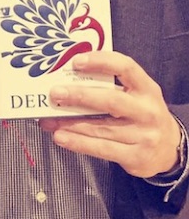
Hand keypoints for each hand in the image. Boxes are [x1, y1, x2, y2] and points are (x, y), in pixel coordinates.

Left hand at [39, 51, 180, 177]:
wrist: (169, 149)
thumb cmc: (141, 114)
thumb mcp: (134, 95)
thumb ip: (108, 86)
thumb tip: (65, 81)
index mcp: (146, 88)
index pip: (125, 67)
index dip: (100, 62)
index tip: (76, 61)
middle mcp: (147, 111)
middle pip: (111, 100)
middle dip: (80, 96)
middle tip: (55, 93)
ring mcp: (144, 135)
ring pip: (100, 127)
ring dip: (70, 122)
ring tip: (48, 119)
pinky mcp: (136, 157)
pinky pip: (102, 148)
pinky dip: (77, 143)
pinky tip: (60, 137)